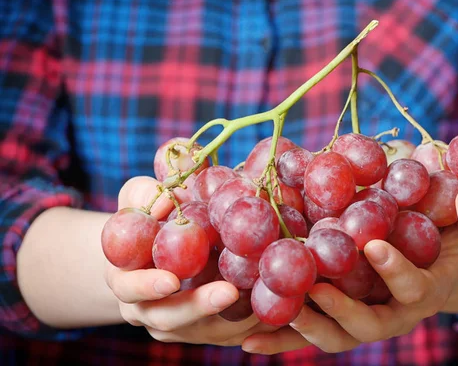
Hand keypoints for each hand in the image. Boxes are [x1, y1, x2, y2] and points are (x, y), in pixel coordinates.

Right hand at [105, 176, 277, 344]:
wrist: (151, 252)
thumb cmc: (146, 218)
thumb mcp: (139, 198)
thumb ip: (147, 192)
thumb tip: (169, 186)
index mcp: (125, 277)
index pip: (130, 287)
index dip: (147, 286)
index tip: (172, 280)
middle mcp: (144, 308)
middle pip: (166, 318)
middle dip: (197, 307)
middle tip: (228, 292)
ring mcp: (173, 324)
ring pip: (200, 331)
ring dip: (230, 320)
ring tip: (262, 302)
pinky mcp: (200, 330)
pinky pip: (222, 334)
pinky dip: (246, 325)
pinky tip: (270, 309)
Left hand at [241, 186, 457, 353]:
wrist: (437, 266)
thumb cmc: (453, 241)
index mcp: (426, 291)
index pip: (412, 287)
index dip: (395, 269)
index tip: (372, 245)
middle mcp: (394, 315)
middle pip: (368, 326)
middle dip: (341, 309)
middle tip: (315, 288)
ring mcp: (365, 322)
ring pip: (334, 337)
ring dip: (305, 328)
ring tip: (277, 310)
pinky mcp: (340, 323)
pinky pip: (310, 337)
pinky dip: (281, 340)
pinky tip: (249, 339)